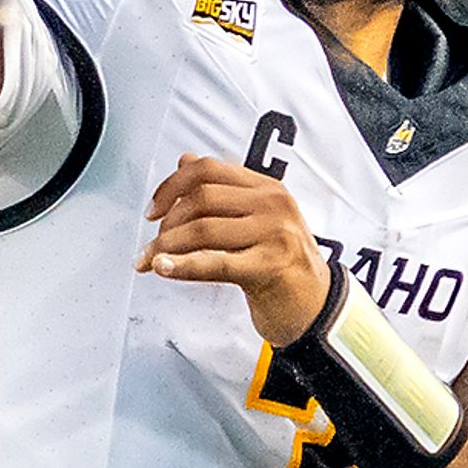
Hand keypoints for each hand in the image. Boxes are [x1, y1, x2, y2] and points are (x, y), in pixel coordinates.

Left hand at [139, 155, 334, 344]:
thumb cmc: (283, 264)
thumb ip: (224, 190)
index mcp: (267, 188)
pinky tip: (162, 268)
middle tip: (152, 245)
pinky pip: (215, 262)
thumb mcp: (257, 219)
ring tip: (150, 261)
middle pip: (202, 198)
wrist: (318, 306)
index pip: (208, 170)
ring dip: (166, 246)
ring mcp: (275, 233)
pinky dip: (182, 265)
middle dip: (167, 222)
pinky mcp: (270, 266)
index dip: (171, 186)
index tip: (153, 211)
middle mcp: (273, 204)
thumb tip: (185, 160)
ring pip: (203, 229)